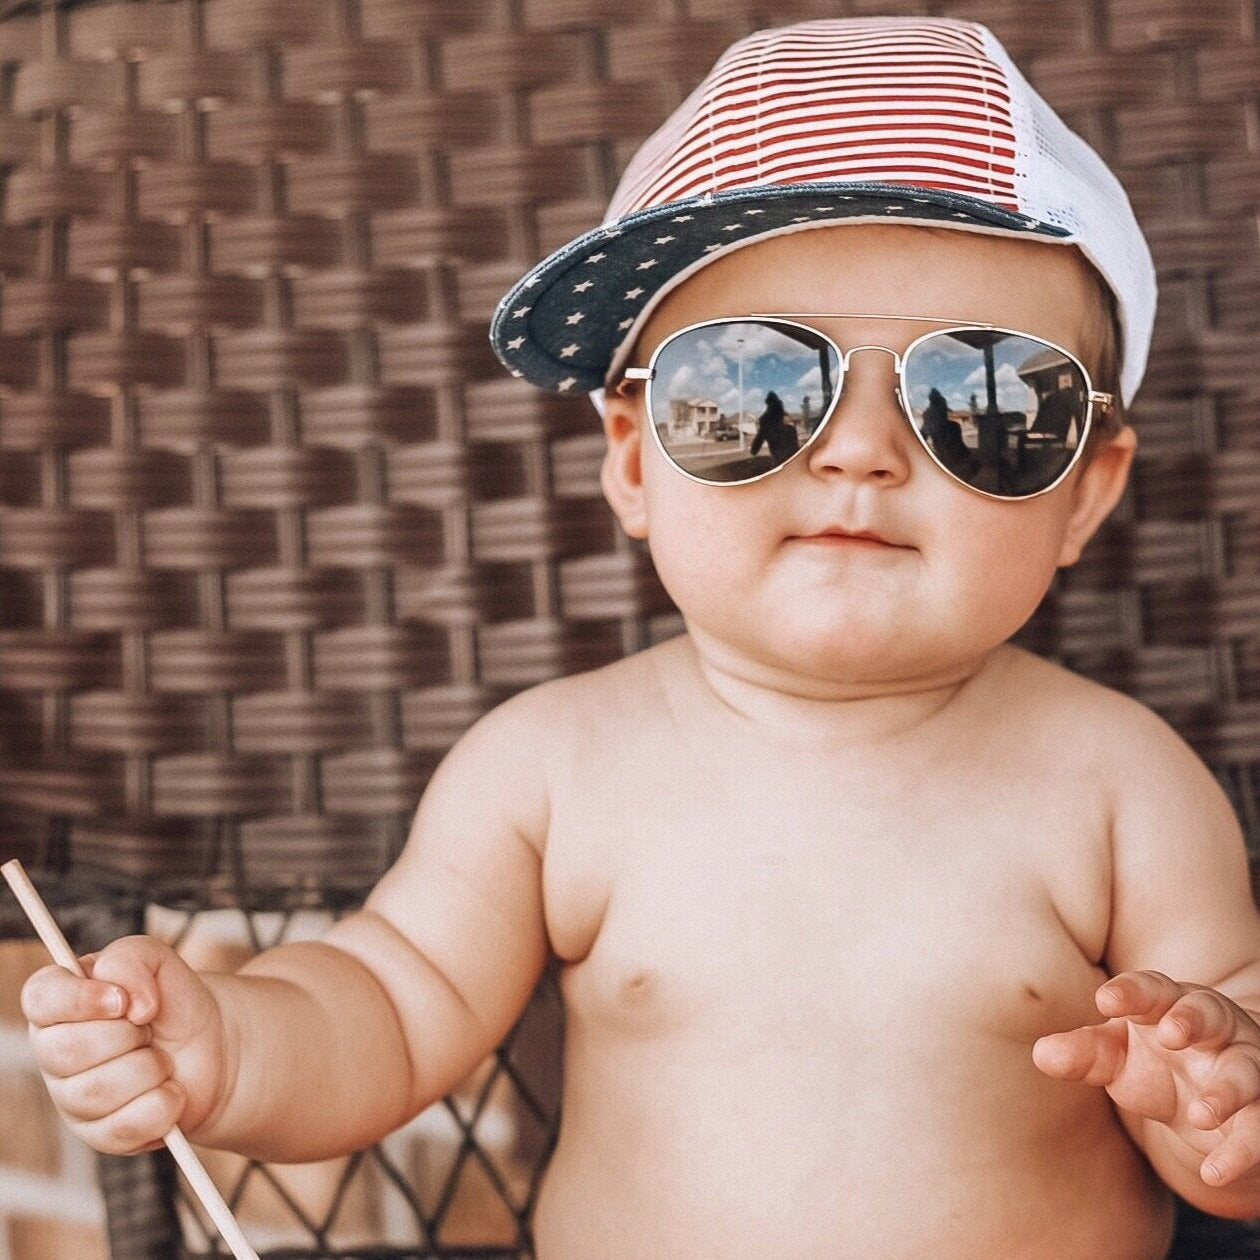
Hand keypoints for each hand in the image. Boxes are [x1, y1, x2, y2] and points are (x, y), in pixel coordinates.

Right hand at [21, 935, 226, 1154]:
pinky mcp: (100, 1135)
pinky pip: (125, 1127)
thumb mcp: (158, 959)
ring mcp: (73, 1099)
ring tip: (162, 1059)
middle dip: (128, 1034)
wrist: (215, 1045)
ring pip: (98, 1091)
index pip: (39, 997)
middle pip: (69, 1050)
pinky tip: (170, 1090)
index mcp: (60, 1003)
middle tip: (149, 1028)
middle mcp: (55, 1053)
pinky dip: (162, 1104)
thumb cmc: (174, 1000)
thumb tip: (127, 1003)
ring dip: (150, 1068)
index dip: (79, 999)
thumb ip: (131, 959)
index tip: (122, 1001)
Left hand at [1033, 970, 1259, 1187]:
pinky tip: (1213, 1172)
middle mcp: (1214, 1030)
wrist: (1212, 1105)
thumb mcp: (1116, 1058)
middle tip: (1170, 1034)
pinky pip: (1259, 1129)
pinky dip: (1240, 1152)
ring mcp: (1244, 1068)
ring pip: (1245, 1072)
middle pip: (1209, 1013)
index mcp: (1170, 1006)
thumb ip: (1084, 1054)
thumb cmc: (1155, 1064)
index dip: (1131, 992)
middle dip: (1192, 1020)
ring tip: (1199, 1115)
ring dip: (1227, 1091)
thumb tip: (1042, 1054)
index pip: (1153, 989)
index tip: (1104, 1000)